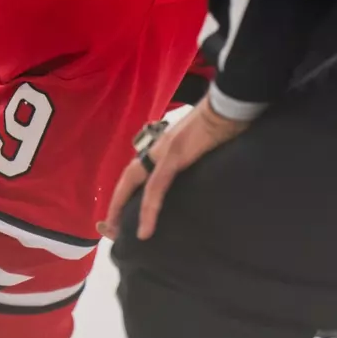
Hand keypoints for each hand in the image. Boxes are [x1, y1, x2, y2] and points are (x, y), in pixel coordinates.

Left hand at [98, 99, 250, 240]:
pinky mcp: (174, 156)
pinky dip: (149, 209)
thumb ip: (190, 158)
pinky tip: (145, 229)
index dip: (126, 193)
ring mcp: (164, 152)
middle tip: (107, 226)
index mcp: (163, 149)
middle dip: (116, 203)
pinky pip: (156, 187)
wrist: (229, 106)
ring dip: (123, 208)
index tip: (119, 213)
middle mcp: (158, 150)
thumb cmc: (222, 124)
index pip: (137, 174)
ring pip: (136, 185)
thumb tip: (195, 171)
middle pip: (128, 180)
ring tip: (116, 231)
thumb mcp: (201, 146)